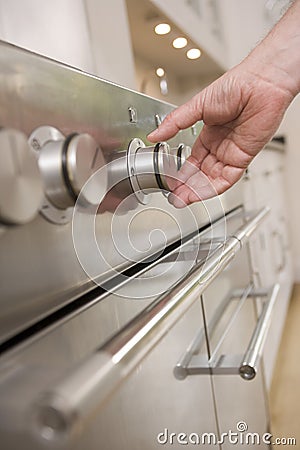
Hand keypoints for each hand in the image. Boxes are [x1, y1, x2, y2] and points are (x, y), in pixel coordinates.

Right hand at [147, 64, 292, 206]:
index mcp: (209, 135)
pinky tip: (199, 193)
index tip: (170, 183)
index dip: (181, 174)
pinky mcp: (243, 158)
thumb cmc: (236, 86)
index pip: (193, 161)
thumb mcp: (197, 105)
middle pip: (201, 174)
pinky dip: (212, 188)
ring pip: (212, 179)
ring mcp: (231, 153)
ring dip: (197, 191)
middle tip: (174, 197)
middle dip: (187, 187)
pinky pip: (227, 179)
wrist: (260, 84)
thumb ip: (174, 123)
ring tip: (182, 199)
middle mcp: (220, 147)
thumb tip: (154, 135)